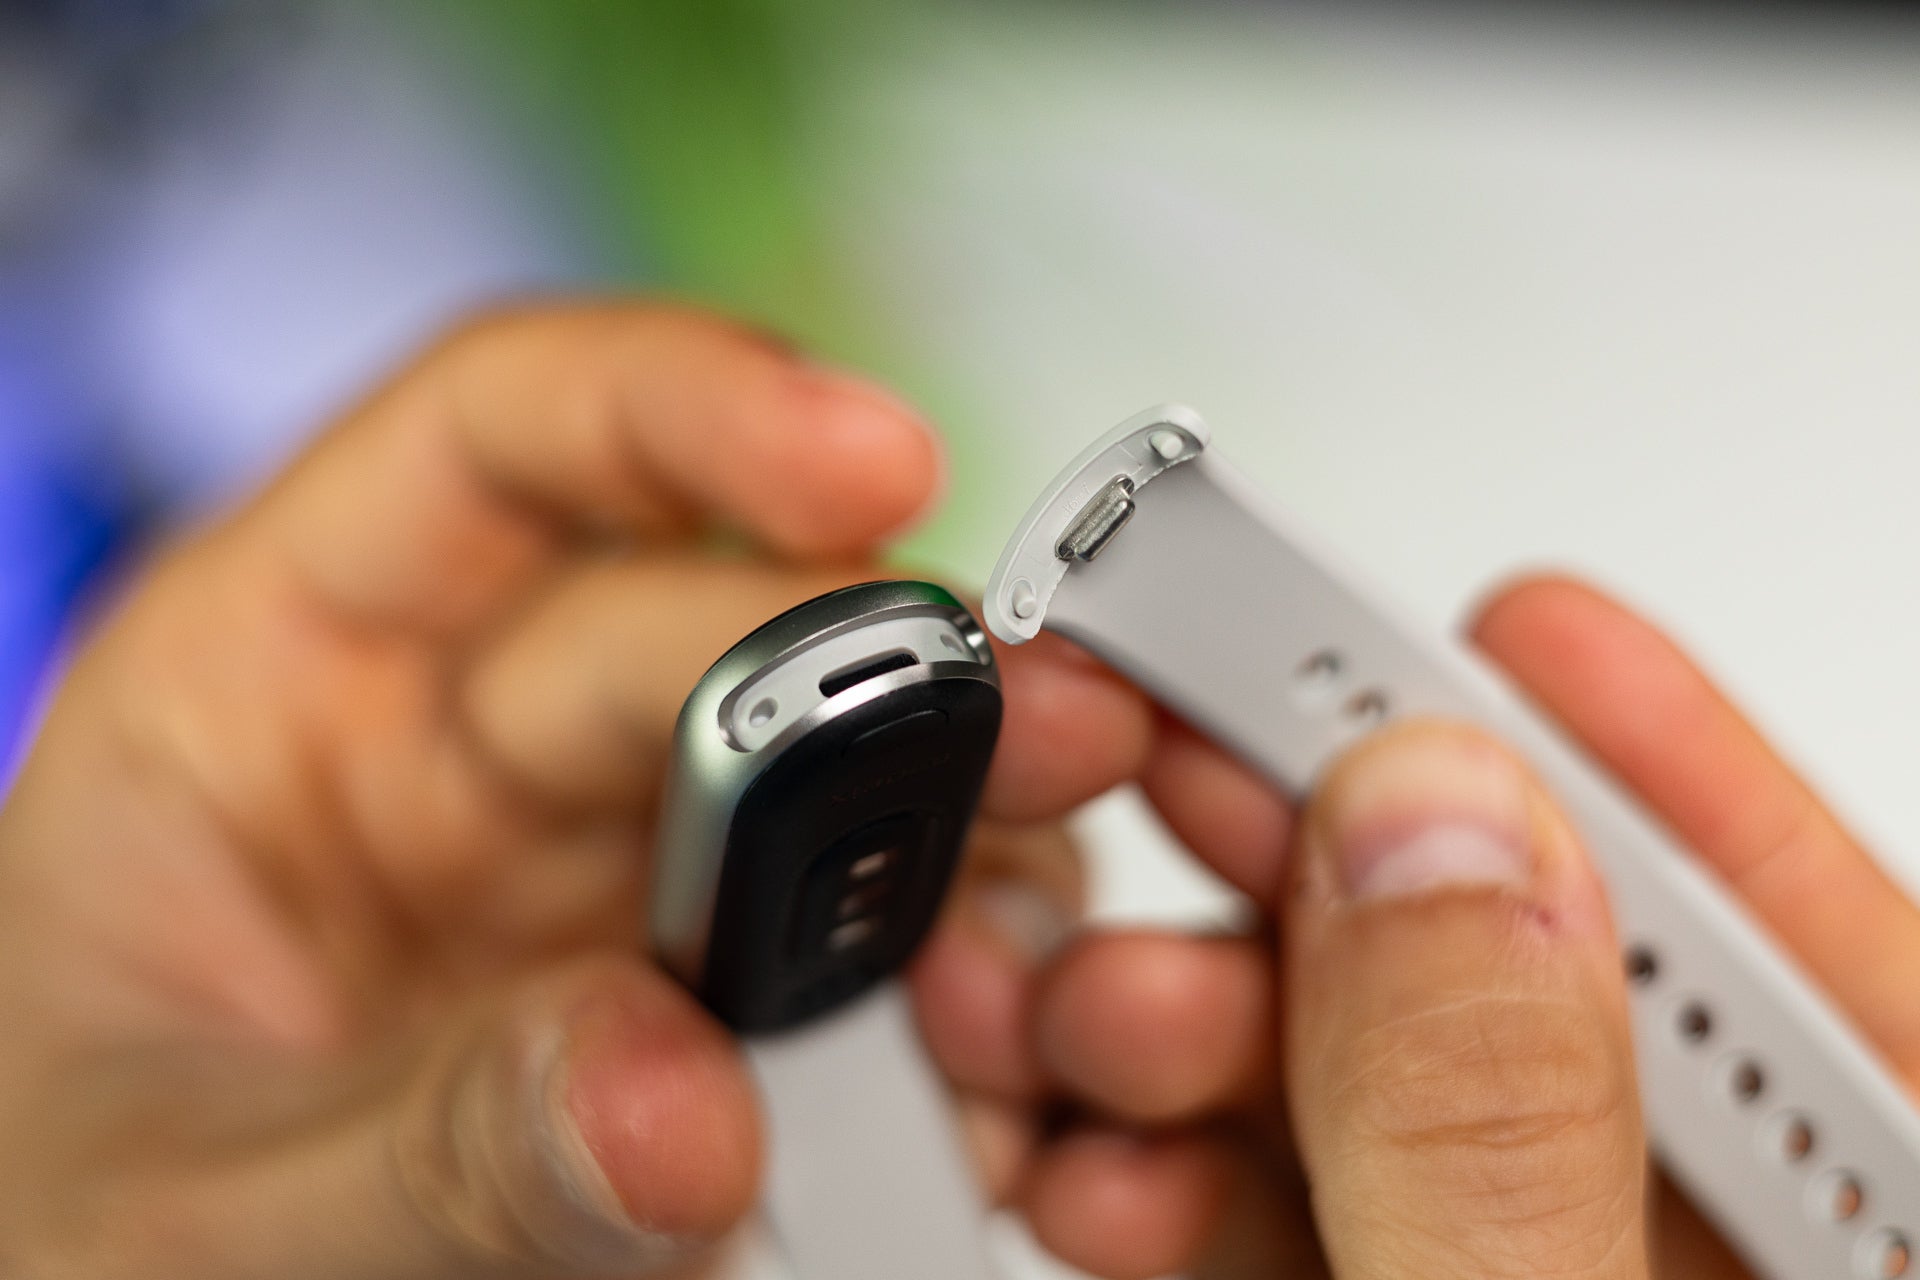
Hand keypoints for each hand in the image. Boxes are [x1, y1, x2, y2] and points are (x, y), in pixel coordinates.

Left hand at [0, 303, 1157, 1277]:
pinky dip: (951, 988)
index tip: (867, 455)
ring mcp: (610, 874)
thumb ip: (434, 1153)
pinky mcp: (719, 1003)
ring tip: (1007, 961)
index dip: (689, 408)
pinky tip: (981, 1056)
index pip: (499, 441)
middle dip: (877, 666)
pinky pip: (875, 944)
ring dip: (952, 840)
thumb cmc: (74, 1238)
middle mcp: (473, 747)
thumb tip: (683, 1103)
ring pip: (836, 779)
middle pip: (712, 622)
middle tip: (1032, 731)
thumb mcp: (188, 1212)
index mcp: (279, 688)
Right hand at [1000, 576, 1919, 1277]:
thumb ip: (1501, 1148)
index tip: (1523, 630)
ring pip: (1393, 1108)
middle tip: (1190, 772)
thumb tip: (1435, 834)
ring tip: (1091, 1010)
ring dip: (1208, 1031)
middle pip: (1562, 1007)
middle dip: (1340, 881)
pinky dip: (1177, 1176)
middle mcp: (1710, 1274)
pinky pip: (1306, 1221)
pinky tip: (1097, 1160)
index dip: (1678, 778)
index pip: (1832, 977)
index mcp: (1870, 1261)